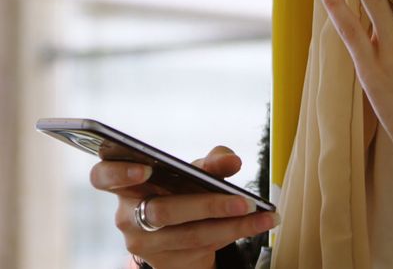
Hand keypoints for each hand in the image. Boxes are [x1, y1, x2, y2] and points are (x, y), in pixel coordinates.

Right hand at [89, 146, 279, 268]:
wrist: (184, 235)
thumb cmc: (182, 191)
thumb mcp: (194, 173)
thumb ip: (211, 163)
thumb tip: (231, 160)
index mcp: (126, 186)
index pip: (102, 177)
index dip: (118, 173)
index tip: (145, 169)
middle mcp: (129, 217)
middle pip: (161, 211)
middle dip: (207, 204)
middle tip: (244, 200)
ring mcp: (145, 244)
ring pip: (189, 234)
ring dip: (232, 224)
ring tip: (264, 214)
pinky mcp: (166, 263)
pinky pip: (203, 247)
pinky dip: (236, 232)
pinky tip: (261, 223)